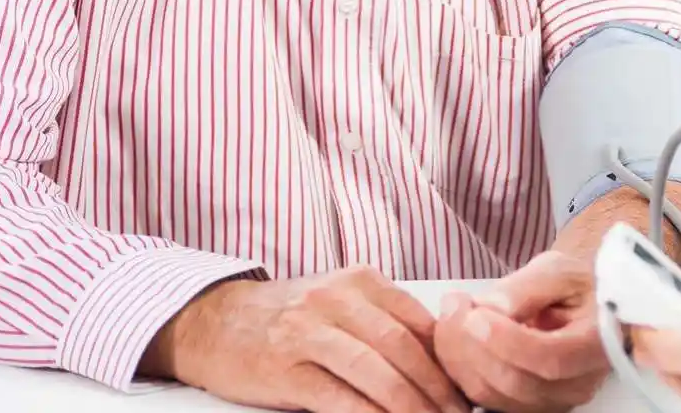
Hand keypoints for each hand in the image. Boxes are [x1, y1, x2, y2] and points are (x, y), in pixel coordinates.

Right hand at [141, 266, 467, 412]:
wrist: (212, 322)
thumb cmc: (287, 317)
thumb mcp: (338, 302)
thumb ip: (383, 319)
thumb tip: (441, 357)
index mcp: (359, 280)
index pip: (419, 320)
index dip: (448, 358)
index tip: (467, 385)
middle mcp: (336, 299)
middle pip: (403, 346)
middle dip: (437, 386)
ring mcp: (308, 332)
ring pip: (376, 371)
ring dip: (410, 405)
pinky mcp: (286, 369)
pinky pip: (338, 397)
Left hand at [434, 250, 608, 411]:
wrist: (584, 307)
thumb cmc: (575, 286)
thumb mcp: (558, 270)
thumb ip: (529, 286)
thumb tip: (491, 307)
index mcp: (597, 346)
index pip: (551, 359)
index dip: (508, 341)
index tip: (476, 314)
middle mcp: (577, 385)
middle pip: (515, 382)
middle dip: (472, 344)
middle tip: (454, 303)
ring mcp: (550, 402)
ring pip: (492, 393)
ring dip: (459, 354)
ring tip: (453, 310)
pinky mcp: (524, 406)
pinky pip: (481, 397)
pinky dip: (459, 367)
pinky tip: (455, 335)